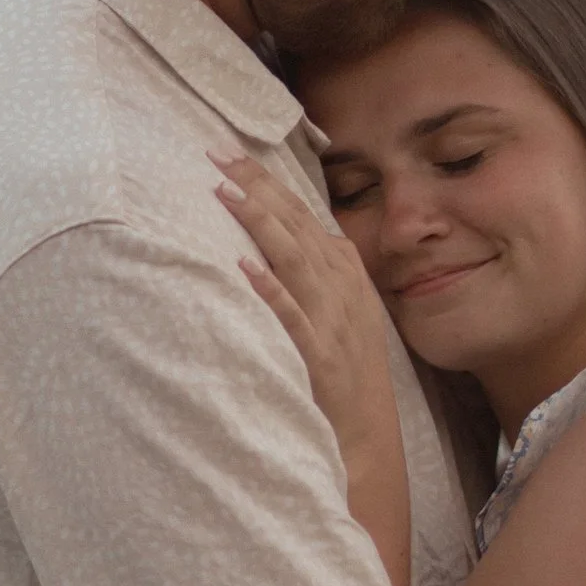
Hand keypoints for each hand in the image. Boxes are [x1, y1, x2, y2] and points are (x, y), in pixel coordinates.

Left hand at [214, 147, 398, 454]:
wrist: (366, 432)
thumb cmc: (347, 369)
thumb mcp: (345, 309)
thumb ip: (320, 270)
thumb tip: (287, 232)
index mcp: (344, 272)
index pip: (301, 213)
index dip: (268, 182)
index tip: (233, 153)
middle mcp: (339, 287)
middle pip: (295, 224)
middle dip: (258, 186)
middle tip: (218, 153)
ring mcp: (331, 319)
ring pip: (293, 258)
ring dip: (260, 223)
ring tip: (225, 192)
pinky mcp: (318, 354)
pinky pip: (291, 316)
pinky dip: (270, 289)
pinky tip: (244, 266)